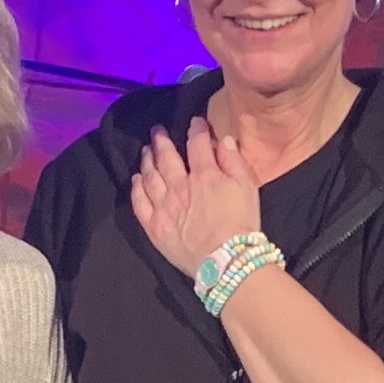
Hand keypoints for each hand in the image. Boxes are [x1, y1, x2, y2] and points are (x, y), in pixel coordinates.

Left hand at [129, 116, 264, 281]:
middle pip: (166, 156)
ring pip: (150, 176)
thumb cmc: (241, 224)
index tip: (195, 121)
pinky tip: (136, 180)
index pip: (197, 143)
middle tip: (157, 131)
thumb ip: (234, 161)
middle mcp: (180, 185)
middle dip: (162, 140)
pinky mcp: (154, 225)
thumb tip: (223, 140)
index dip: (196, 129)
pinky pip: (139, 202)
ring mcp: (164, 206)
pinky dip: (136, 188)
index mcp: (205, 174)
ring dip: (147, 160)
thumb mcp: (248, 187)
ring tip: (146, 150)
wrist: (226, 261)